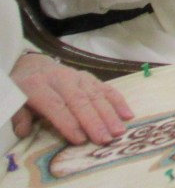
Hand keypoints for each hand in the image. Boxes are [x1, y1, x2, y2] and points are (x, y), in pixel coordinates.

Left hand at [10, 53, 133, 144]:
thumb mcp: (14, 100)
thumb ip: (19, 116)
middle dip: (94, 121)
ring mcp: (79, 76)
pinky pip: (107, 88)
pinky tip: (128, 114)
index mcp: (39, 85)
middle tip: (105, 139)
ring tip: (119, 130)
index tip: (80, 139)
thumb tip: (25, 131)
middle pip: (80, 101)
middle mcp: (62, 78)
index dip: (68, 122)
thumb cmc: (24, 89)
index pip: (56, 105)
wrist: (33, 66)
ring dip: (110, 114)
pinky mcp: (90, 78)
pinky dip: (118, 101)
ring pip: (96, 95)